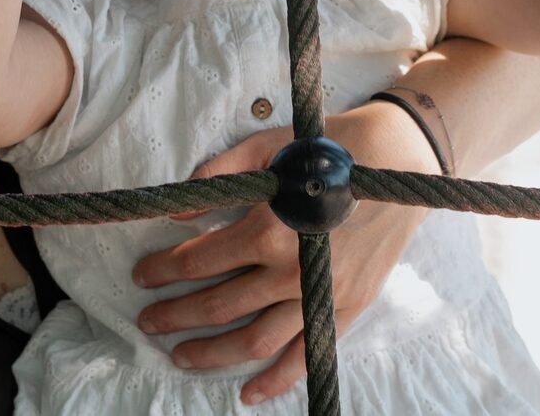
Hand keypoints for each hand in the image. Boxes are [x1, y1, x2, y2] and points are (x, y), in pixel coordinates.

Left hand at [131, 103, 438, 402]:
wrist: (398, 161)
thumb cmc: (326, 148)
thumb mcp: (266, 148)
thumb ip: (219, 176)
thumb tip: (177, 208)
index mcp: (268, 227)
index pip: (199, 260)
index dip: (163, 269)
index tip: (141, 275)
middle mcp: (292, 270)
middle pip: (219, 305)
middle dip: (176, 314)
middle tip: (148, 320)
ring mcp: (321, 294)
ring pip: (256, 340)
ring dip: (213, 352)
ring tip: (181, 355)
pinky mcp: (347, 307)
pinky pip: (306, 354)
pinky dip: (277, 380)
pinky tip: (248, 392)